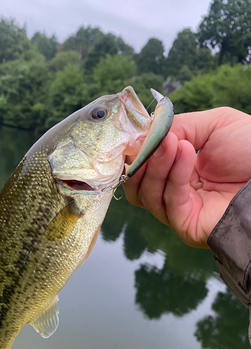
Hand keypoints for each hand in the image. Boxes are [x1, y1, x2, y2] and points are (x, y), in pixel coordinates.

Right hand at [123, 107, 250, 248]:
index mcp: (179, 170)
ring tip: (174, 142)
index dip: (136, 150)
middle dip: (141, 159)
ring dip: (157, 164)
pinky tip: (186, 152)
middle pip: (137, 183)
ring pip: (146, 193)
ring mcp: (179, 210)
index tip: (135, 133)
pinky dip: (173, 174)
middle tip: (154, 139)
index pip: (143, 165)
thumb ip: (178, 126)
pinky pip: (169, 200)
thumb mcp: (213, 124)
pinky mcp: (186, 224)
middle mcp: (175, 191)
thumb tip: (145, 134)